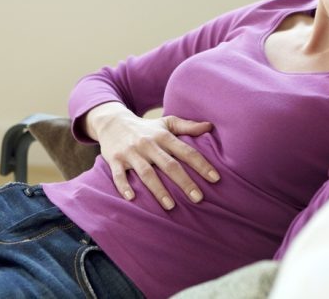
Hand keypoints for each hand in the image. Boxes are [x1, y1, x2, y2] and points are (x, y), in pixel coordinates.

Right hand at [85, 103, 219, 209]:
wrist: (112, 122)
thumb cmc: (146, 127)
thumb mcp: (166, 123)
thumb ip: (187, 126)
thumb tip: (210, 127)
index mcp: (163, 136)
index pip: (186, 151)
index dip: (201, 164)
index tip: (215, 178)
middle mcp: (148, 144)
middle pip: (169, 165)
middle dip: (184, 182)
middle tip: (198, 198)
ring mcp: (131, 152)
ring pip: (146, 173)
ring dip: (158, 190)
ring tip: (171, 206)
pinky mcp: (114, 160)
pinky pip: (118, 175)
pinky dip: (124, 186)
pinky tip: (132, 199)